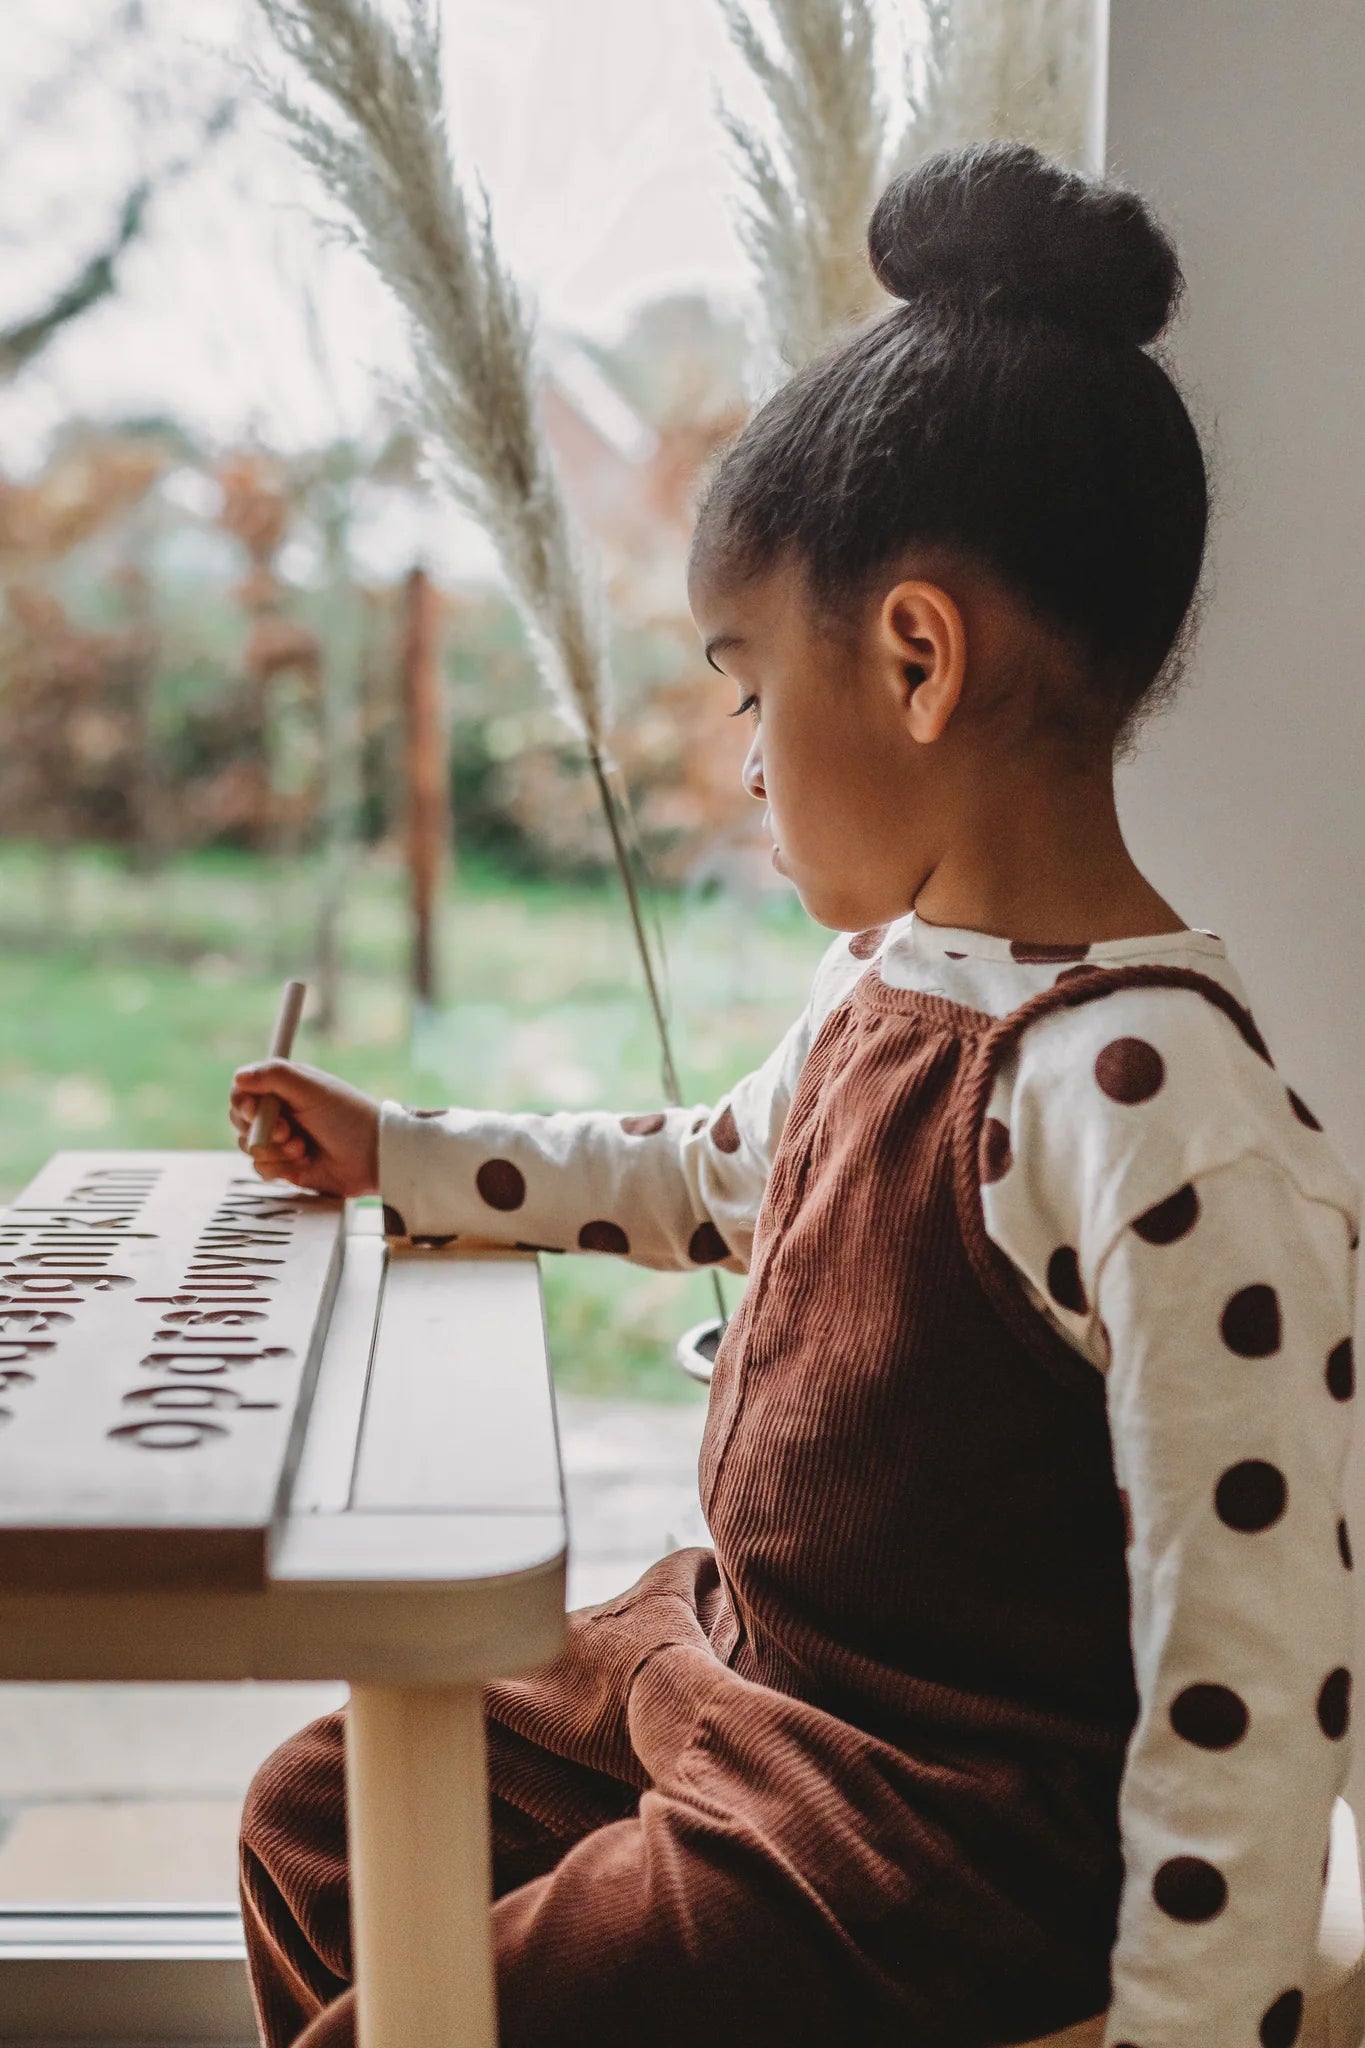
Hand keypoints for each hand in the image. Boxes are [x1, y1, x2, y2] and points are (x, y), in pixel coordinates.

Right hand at [228, 1060, 379, 1198]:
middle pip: (240, 1120)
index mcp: (285, 1088)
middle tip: (287, 1130)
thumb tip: (238, 1076)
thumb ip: (274, 1076)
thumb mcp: (311, 1089)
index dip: (242, 1102)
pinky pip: (262, 1169)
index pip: (243, 1091)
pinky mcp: (287, 1167)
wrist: (374, 1157)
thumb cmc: (348, 1117)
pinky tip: (303, 1162)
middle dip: (261, 1129)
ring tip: (302, 1147)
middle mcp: (280, 1113)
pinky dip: (280, 1167)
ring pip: (250, 1147)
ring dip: (275, 1149)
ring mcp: (282, 1141)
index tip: (254, 1110)